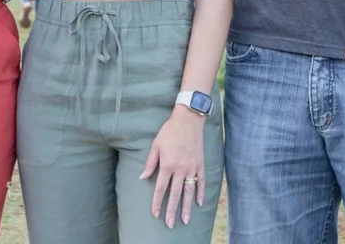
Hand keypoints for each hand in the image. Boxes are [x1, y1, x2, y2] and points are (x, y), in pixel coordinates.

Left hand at [140, 106, 205, 227]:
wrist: (188, 120)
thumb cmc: (169, 131)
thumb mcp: (156, 145)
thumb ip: (150, 163)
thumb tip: (142, 178)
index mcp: (167, 165)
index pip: (160, 188)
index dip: (157, 202)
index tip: (155, 214)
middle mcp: (180, 169)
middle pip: (175, 194)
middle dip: (172, 210)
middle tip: (170, 224)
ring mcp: (192, 168)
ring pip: (189, 191)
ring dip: (187, 207)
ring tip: (185, 220)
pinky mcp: (200, 164)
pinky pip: (201, 181)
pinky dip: (201, 192)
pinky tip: (199, 203)